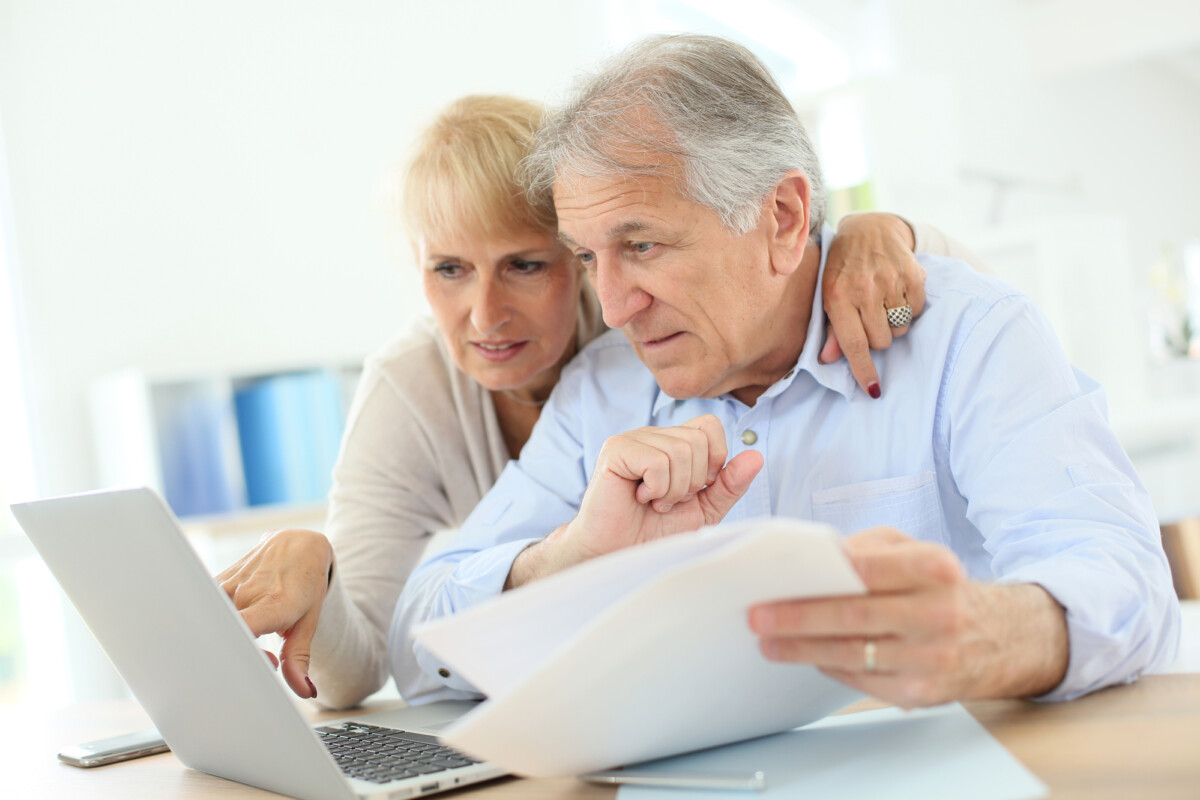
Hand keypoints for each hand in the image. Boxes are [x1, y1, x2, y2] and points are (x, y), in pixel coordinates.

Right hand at [216, 529, 333, 698]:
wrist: (299, 545)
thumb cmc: (306, 584)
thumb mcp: (309, 621)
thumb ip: (299, 658)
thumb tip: (304, 691)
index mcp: (273, 603)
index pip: (242, 629)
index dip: (242, 653)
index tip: (260, 664)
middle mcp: (247, 592)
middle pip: (223, 632)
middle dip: (232, 655)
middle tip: (255, 661)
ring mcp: (228, 584)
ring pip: (209, 620)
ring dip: (221, 639)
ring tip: (245, 644)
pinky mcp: (216, 581)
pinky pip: (205, 608)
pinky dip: (212, 625)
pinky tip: (228, 630)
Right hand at [514, 416, 762, 583]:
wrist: (619, 555)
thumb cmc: (656, 533)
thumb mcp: (703, 510)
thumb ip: (729, 484)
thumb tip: (757, 456)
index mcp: (673, 442)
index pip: (710, 426)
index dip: (713, 460)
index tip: (694, 489)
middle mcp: (653, 435)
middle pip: (699, 440)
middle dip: (692, 482)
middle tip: (669, 501)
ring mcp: (633, 439)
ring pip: (681, 451)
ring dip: (673, 490)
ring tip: (654, 503)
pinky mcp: (616, 450)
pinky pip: (657, 461)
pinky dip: (657, 489)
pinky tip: (640, 499)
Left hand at [747, 528, 1068, 707]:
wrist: (999, 638)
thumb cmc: (942, 587)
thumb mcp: (913, 551)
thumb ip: (867, 549)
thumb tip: (816, 559)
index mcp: (936, 567)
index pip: (866, 570)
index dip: (817, 580)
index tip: (775, 586)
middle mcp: (939, 613)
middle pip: (853, 617)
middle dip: (798, 620)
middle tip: (759, 618)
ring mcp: (932, 657)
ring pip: (852, 654)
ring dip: (803, 650)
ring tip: (771, 642)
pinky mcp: (923, 692)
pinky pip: (861, 679)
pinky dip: (829, 666)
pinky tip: (808, 657)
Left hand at [821, 213, 926, 396]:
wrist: (869, 230)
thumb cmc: (843, 269)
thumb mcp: (829, 296)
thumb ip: (832, 329)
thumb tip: (828, 360)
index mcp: (837, 296)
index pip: (853, 343)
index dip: (863, 369)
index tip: (873, 389)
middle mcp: (863, 288)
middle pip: (881, 341)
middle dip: (877, 337)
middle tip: (871, 317)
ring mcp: (889, 280)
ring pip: (900, 329)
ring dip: (894, 323)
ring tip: (883, 302)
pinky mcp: (912, 273)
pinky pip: (917, 311)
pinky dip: (910, 308)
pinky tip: (897, 292)